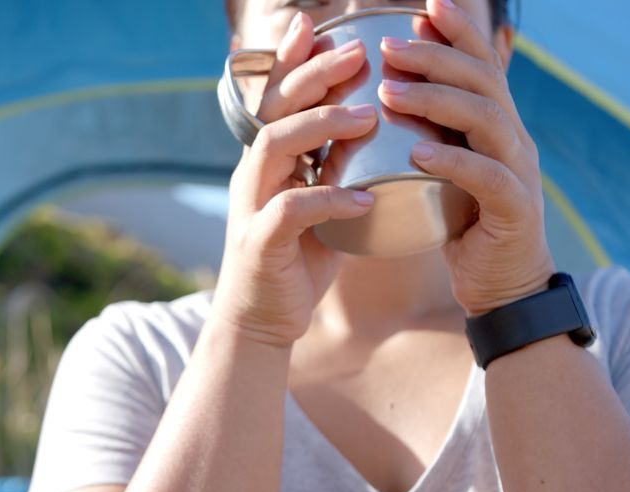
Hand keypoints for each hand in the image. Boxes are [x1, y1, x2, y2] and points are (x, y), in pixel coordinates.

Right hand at [213, 13, 377, 346]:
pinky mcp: (259, 244)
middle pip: (275, 110)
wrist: (261, 323)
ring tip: (366, 116)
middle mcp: (254, 176)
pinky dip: (327, 201)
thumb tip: (379, 135)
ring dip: (319, 126)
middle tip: (357, 53)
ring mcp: (251, 208)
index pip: (276, 100)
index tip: (321, 29)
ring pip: (273, 148)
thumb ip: (339, 172)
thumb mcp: (321, 209)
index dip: (293, 62)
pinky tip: (362, 200)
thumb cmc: (295, 262)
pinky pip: (289, 212)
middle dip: (313, 76)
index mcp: (269, 164)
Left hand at [379, 0, 555, 315]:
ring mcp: (519, 174)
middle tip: (389, 47)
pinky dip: (452, 161)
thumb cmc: (465, 227)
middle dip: (436, 56)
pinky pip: (487, 178)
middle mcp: (514, 141)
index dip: (459, 31)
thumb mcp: (448, 171)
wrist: (502, 288)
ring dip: (437, 101)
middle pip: (483, 82)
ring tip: (390, 93)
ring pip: (487, 120)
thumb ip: (434, 134)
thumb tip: (395, 93)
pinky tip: (419, 152)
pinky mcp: (514, 212)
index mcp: (498, 127)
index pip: (483, 65)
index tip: (425, 5)